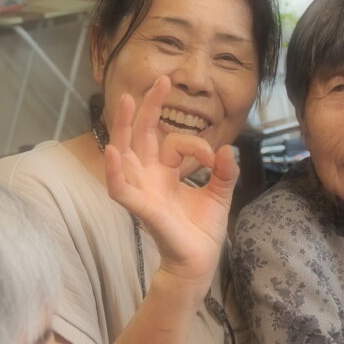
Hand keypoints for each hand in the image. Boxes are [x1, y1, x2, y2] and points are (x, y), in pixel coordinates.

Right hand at [104, 76, 238, 286]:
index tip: (216, 157)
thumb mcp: (219, 195)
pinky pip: (121, 188)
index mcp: (165, 172)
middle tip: (160, 80)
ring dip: (122, 128)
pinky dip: (115, 171)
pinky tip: (113, 151)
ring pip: (125, 153)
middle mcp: (149, 177)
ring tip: (123, 100)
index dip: (196, 144)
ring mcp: (143, 191)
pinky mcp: (142, 209)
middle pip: (141, 136)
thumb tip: (230, 148)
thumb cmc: (202, 231)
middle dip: (147, 107)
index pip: (174, 143)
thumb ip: (224, 172)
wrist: (198, 263)